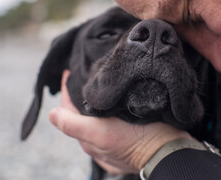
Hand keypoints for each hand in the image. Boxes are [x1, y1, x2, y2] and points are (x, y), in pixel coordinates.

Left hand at [49, 70, 190, 173]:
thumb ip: (73, 125)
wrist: (168, 150)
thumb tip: (51, 114)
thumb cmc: (136, 140)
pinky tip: (114, 101)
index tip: (68, 71)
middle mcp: (97, 141)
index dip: (66, 90)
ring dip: (94, 102)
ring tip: (98, 84)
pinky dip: (108, 110)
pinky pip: (111, 122)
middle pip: (81, 114)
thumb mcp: (101, 133)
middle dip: (79, 95)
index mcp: (88, 138)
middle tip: (83, 74)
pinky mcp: (126, 139)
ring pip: (96, 117)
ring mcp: (112, 141)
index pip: (68, 110)